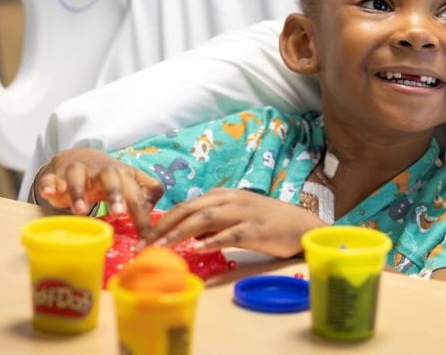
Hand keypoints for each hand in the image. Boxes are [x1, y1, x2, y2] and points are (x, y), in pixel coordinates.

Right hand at [35, 148, 163, 238]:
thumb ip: (147, 192)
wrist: (78, 158)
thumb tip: (150, 207)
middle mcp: (101, 172)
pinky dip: (49, 185)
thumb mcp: (131, 182)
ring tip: (80, 211)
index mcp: (123, 175)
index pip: (137, 194)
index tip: (146, 238)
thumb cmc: (109, 178)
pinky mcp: (56, 177)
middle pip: (110, 177)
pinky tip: (49, 193)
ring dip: (79, 192)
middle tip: (119, 213)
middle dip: (115, 194)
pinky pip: (50, 179)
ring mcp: (77, 172)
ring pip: (78, 176)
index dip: (143, 216)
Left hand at [148, 188, 325, 257]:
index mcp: (223, 195)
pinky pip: (232, 233)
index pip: (186, 204)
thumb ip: (212, 224)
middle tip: (145, 244)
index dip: (163, 219)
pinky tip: (198, 249)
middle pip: (191, 208)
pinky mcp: (257, 228)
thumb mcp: (235, 218)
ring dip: (181, 232)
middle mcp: (231, 199)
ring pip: (206, 218)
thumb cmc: (266, 222)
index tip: (144, 237)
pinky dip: (213, 240)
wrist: (301, 224)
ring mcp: (244, 212)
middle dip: (164, 225)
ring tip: (163, 246)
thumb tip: (186, 236)